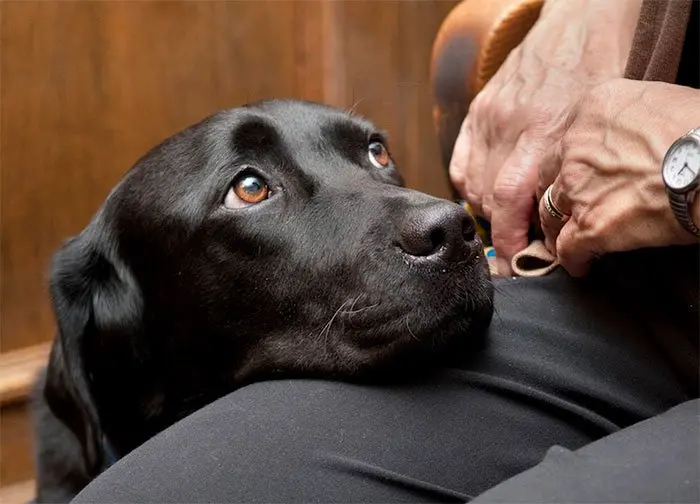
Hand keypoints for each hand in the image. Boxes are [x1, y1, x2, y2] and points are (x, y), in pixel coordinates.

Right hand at [449, 0, 639, 273]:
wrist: (579, 24)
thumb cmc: (598, 76)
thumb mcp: (594, 132)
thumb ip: (568, 175)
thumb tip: (554, 224)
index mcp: (544, 135)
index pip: (509, 201)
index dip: (509, 239)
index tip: (515, 262)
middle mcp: (510, 127)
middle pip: (488, 198)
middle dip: (499, 231)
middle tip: (514, 249)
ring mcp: (488, 118)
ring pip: (470, 184)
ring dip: (484, 210)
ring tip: (504, 218)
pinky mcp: (477, 111)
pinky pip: (459, 162)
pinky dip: (467, 185)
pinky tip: (483, 192)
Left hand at [538, 79, 699, 276]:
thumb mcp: (655, 102)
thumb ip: (626, 119)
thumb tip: (633, 136)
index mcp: (591, 110)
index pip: (566, 140)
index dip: (569, 161)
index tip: (577, 174)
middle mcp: (574, 146)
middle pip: (549, 176)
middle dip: (556, 193)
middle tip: (565, 207)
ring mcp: (578, 187)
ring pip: (550, 212)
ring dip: (556, 228)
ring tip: (566, 238)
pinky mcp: (590, 225)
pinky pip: (567, 249)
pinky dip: (573, 260)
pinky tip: (582, 266)